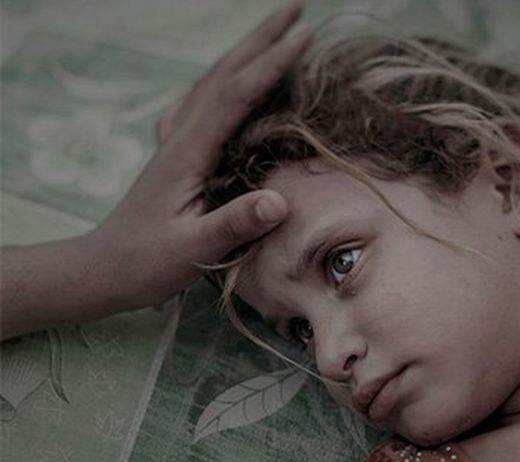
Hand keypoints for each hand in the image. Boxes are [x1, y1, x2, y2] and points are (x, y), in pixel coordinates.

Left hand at [88, 0, 311, 310]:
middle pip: (225, 73)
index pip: (237, 95)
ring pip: (212, 81)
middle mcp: (180, 136)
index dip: (272, 64)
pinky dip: (220, 79)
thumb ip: (235, 223)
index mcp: (188, 152)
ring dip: (244, 51)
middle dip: (262, 38)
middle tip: (297, 9)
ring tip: (272, 33)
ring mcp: (174, 141)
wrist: (102, 268)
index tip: (306, 37)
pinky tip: (223, 81)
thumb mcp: (194, 248)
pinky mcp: (173, 153)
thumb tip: (280, 201)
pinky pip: (199, 101)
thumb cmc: (147, 262)